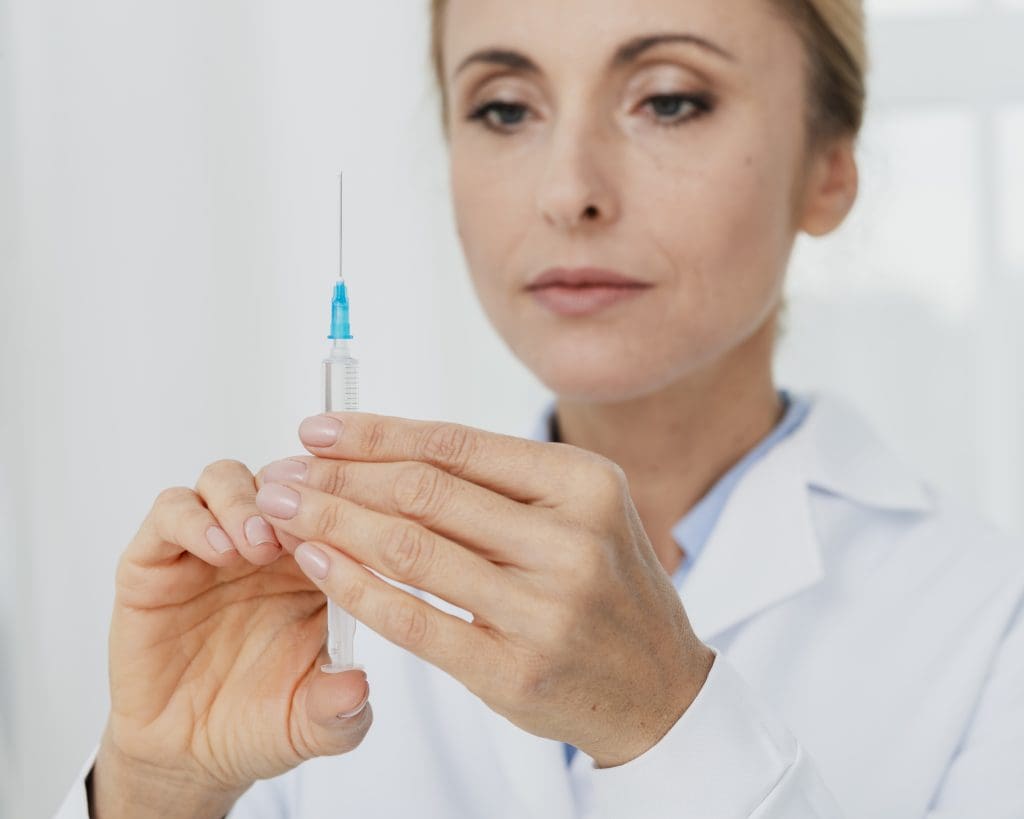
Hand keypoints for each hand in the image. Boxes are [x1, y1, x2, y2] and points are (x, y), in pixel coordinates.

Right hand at [95, 459, 372, 817]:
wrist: (190, 757)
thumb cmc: (264, 725)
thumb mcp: (315, 725)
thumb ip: (342, 709)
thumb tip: (359, 688)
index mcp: (317, 565)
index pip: (337, 508)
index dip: (347, 509)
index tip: (356, 523)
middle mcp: (265, 544)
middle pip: (284, 477)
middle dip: (298, 492)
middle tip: (301, 530)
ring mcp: (209, 546)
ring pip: (227, 478)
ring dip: (246, 499)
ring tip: (257, 546)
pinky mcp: (154, 560)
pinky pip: (170, 513)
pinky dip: (194, 519)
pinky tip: (218, 551)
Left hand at [255, 412, 714, 767]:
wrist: (658, 688)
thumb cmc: (606, 587)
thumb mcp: (580, 512)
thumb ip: (500, 481)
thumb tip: (387, 449)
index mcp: (583, 483)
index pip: (456, 444)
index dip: (375, 434)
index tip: (316, 430)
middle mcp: (569, 540)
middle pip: (424, 492)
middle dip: (338, 478)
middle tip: (282, 472)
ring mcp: (543, 609)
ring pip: (410, 550)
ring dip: (332, 524)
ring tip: (284, 511)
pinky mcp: (513, 671)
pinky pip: (414, 620)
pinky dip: (356, 588)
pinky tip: (317, 566)